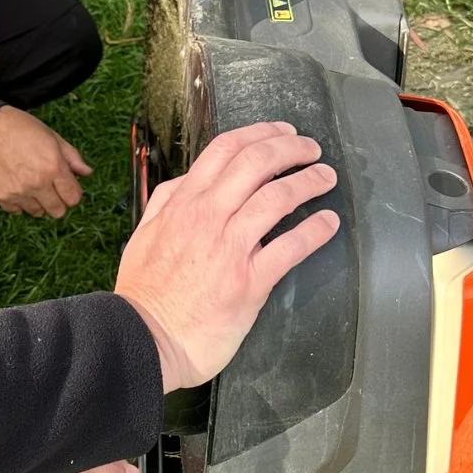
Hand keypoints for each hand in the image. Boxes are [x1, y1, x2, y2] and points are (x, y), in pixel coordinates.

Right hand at [0, 105, 91, 217]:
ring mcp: (17, 191)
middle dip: (58, 201)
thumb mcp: (54, 138)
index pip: (73, 199)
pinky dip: (19, 202)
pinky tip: (17, 185)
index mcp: (53, 167)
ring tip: (31, 183)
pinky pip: (17, 211)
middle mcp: (36, 183)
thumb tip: (87, 173)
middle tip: (50, 187)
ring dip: (38, 202)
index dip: (72, 193)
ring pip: (37, 213)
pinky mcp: (1, 195)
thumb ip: (73, 158)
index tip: (66, 186)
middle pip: (57, 211)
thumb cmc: (25, 129)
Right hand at [115, 120, 338, 390]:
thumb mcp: (144, 234)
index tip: (281, 133)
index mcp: (183, 204)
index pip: (225, 150)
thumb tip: (187, 182)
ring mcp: (230, 248)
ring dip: (309, 181)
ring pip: (278, 197)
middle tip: (311, 149)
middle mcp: (208, 217)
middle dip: (291, 148)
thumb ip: (166, 204)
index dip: (260, 134)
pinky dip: (315, 229)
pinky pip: (291, 246)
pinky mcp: (250, 281)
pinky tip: (329, 222)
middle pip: (257, 163)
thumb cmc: (144, 294)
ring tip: (326, 178)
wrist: (144, 339)